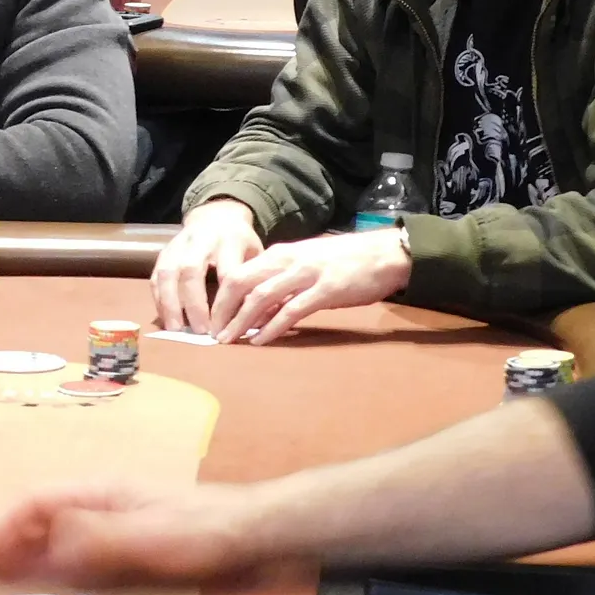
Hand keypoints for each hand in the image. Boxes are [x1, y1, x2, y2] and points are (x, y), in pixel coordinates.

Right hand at [0, 480, 256, 585]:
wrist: (252, 531)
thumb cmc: (204, 529)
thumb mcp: (146, 536)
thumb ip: (95, 537)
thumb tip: (45, 538)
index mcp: (98, 492)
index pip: (34, 505)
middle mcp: (100, 500)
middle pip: (38, 516)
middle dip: (2, 538)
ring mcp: (114, 517)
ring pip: (54, 530)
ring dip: (23, 549)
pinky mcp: (129, 538)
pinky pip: (75, 546)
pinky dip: (50, 559)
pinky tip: (49, 576)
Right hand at [150, 199, 263, 333]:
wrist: (216, 216)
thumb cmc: (240, 243)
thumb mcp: (257, 255)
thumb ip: (255, 281)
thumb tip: (257, 320)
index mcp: (230, 240)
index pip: (227, 273)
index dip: (226, 302)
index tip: (227, 327)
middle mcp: (201, 240)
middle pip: (192, 270)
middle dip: (194, 303)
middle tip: (200, 331)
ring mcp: (178, 245)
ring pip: (168, 272)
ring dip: (170, 303)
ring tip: (176, 329)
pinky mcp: (163, 252)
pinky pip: (156, 276)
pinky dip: (158, 299)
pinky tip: (165, 318)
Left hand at [209, 230, 412, 344]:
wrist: (384, 254)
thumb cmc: (343, 262)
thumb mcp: (304, 266)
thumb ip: (280, 285)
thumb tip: (257, 313)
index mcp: (279, 253)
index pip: (237, 273)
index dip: (219, 297)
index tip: (209, 319)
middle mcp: (287, 260)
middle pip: (241, 283)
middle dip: (222, 309)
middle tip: (211, 333)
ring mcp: (306, 274)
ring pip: (261, 297)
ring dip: (241, 321)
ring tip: (228, 340)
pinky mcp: (326, 290)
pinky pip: (292, 310)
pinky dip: (272, 327)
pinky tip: (261, 341)